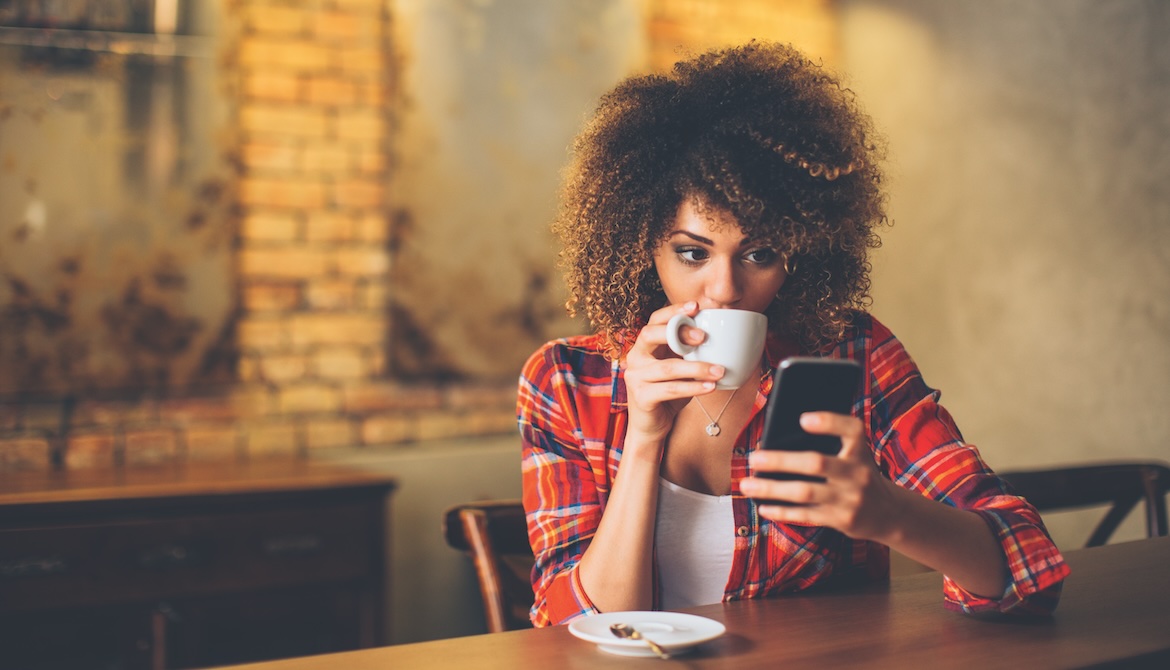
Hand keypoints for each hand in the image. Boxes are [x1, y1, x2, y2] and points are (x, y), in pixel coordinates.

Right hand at [621, 301, 725, 449]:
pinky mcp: (641, 397)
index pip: (655, 320)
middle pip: (650, 334)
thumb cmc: (668, 392)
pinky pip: (670, 389)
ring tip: (719, 370)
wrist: (652, 426)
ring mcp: (635, 377)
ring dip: (697, 368)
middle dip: (679, 332)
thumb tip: (720, 335)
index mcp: (644, 346)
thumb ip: (688, 352)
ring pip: (668, 367)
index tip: (695, 306)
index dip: (673, 311)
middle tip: (704, 337)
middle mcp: (635, 357)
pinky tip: (710, 387)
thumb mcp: (678, 367)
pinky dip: (693, 387)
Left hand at [739, 412, 901, 542]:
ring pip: (805, 492)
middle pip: (817, 463)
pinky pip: (806, 515)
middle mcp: (858, 473)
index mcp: (861, 450)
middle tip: (754, 458)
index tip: (803, 419)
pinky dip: (782, 511)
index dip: (828, 422)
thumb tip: (778, 440)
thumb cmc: (859, 474)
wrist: (889, 513)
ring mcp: (849, 499)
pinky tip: (763, 507)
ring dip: (772, 489)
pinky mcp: (841, 520)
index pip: (851, 429)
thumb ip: (831, 443)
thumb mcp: (855, 455)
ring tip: (747, 484)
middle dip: (781, 461)